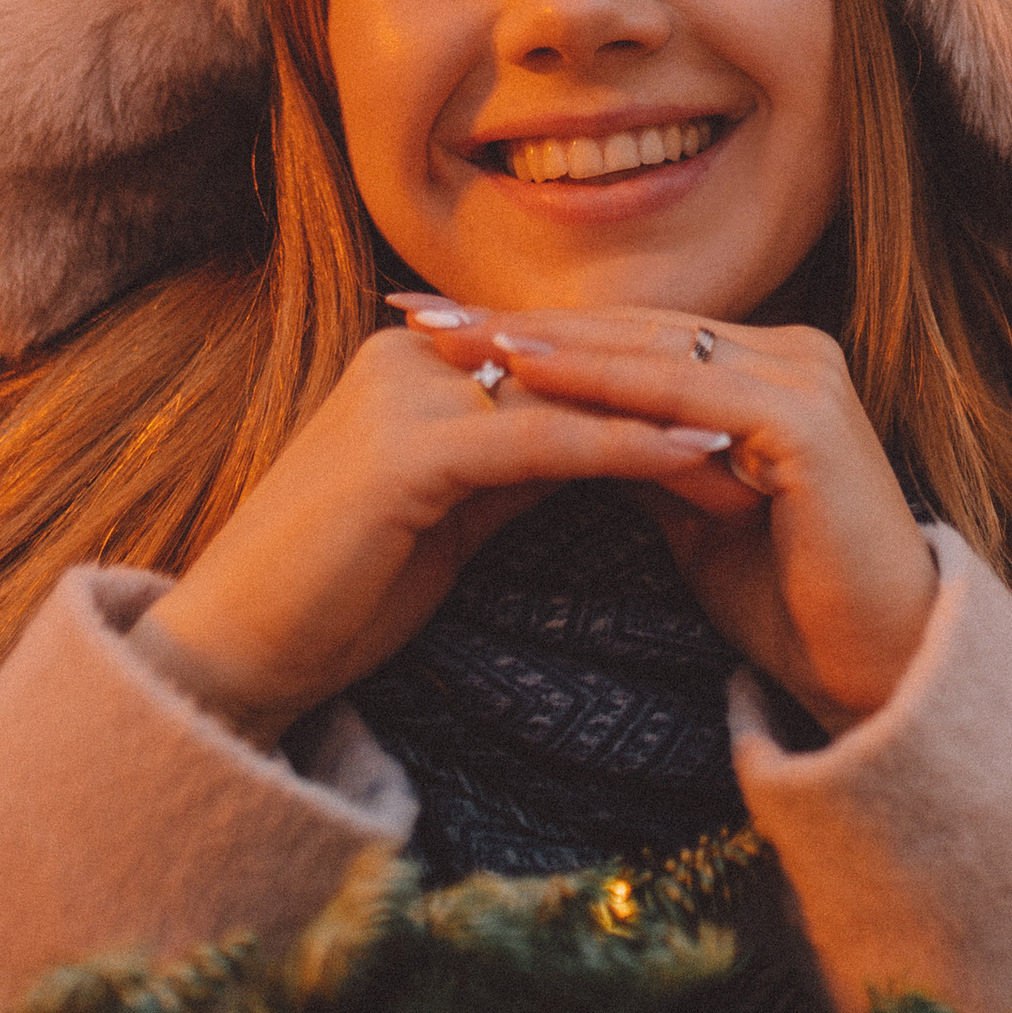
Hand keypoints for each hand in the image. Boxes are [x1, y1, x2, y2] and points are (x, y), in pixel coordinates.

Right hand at [138, 321, 734, 741]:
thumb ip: (514, 462)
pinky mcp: (408, 453)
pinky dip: (632, 448)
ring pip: (572, 393)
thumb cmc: (335, 594)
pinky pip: (547, 441)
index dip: (650, 385)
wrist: (232, 656)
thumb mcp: (447, 512)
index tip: (742, 413)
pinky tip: (703, 462)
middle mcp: (407, 356)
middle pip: (574, 362)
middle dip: (676, 391)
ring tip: (767, 439)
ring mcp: (403, 396)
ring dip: (672, 414)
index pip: (558, 359)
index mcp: (412, 361)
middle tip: (778, 419)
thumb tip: (601, 440)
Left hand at [401, 301, 937, 732]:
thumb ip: (636, 457)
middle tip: (419, 313)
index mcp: (766, 366)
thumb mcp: (689, 515)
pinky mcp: (802, 415)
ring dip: (544, 342)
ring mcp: (801, 374)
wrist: (875, 670)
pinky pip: (680, 392)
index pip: (631, 337)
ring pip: (648, 350)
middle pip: (631, 329)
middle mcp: (790, 350)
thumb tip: (555, 423)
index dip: (535, 333)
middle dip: (520, 323)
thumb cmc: (787, 602)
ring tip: (456, 336)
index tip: (440, 333)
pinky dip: (600, 383)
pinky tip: (530, 373)